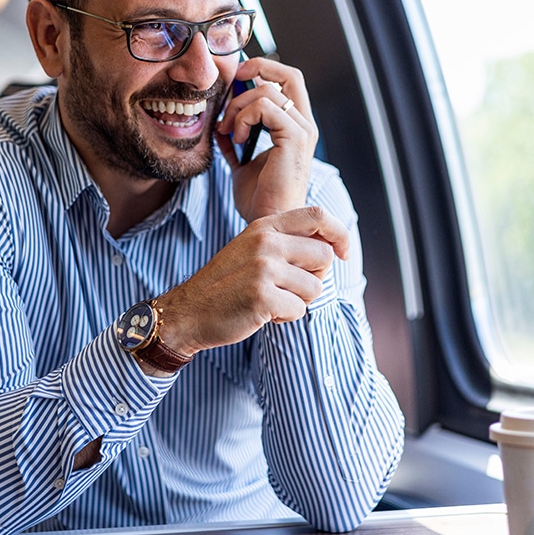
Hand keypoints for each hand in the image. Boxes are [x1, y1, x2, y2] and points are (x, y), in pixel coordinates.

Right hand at [155, 206, 349, 355]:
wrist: (189, 311)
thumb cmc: (227, 283)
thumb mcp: (252, 247)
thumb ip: (286, 240)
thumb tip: (332, 247)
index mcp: (265, 226)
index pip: (318, 216)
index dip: (340, 234)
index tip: (344, 254)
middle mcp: (266, 242)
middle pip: (324, 256)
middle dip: (314, 278)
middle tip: (288, 288)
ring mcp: (263, 268)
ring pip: (315, 288)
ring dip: (297, 301)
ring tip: (269, 300)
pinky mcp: (262, 296)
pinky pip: (299, 311)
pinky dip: (284, 318)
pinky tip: (262, 313)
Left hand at [216, 57, 317, 220]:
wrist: (267, 221)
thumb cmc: (259, 199)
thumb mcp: (242, 164)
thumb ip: (235, 143)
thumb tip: (221, 128)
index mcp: (295, 127)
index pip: (288, 81)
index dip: (263, 70)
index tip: (236, 80)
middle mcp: (304, 125)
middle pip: (290, 75)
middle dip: (258, 68)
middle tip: (233, 81)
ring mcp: (302, 131)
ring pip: (268, 91)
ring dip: (238, 105)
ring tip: (227, 129)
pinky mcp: (295, 139)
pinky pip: (265, 108)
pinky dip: (243, 117)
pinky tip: (235, 138)